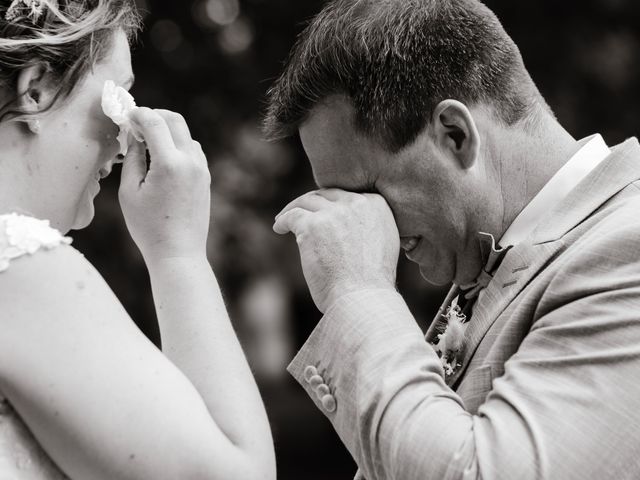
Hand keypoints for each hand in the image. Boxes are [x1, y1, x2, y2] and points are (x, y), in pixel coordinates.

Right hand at [119, 108, 210, 263]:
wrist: (178, 252)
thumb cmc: (148, 227)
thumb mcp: (129, 192)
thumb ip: (132, 158)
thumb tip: (135, 135)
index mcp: (169, 164)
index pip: (155, 121)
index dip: (138, 114)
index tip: (126, 117)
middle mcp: (190, 162)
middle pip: (176, 120)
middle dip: (155, 116)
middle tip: (137, 125)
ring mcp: (202, 170)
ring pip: (186, 135)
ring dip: (167, 132)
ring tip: (147, 146)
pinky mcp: (206, 179)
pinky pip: (193, 151)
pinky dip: (178, 146)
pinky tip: (162, 159)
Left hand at [273, 189, 399, 312]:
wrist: (363, 298)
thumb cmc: (371, 283)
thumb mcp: (382, 244)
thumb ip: (368, 227)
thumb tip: (348, 225)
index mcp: (377, 205)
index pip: (349, 196)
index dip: (334, 204)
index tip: (325, 212)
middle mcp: (357, 203)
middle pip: (327, 195)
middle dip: (313, 203)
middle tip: (302, 212)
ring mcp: (333, 213)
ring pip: (308, 202)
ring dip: (294, 209)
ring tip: (284, 219)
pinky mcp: (312, 226)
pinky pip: (292, 216)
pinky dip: (283, 221)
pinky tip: (279, 228)